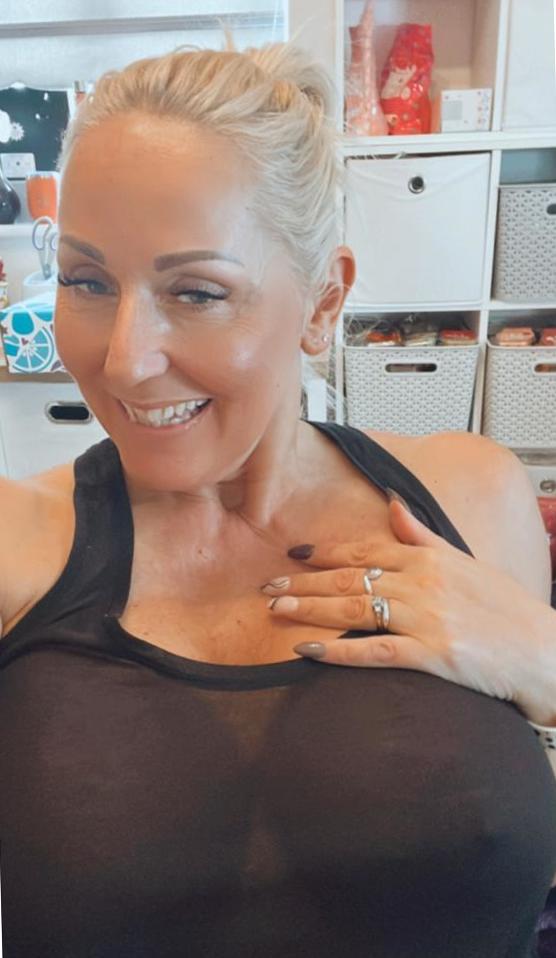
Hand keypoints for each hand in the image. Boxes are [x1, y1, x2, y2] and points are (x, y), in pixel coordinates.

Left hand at [263, 498, 555, 718]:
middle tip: (268, 588)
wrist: (544, 651)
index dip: (325, 552)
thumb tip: (391, 502)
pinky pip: (375, 651)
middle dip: (304, 583)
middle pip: (349, 579)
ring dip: (309, 610)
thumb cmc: (506, 608)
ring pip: (353, 609)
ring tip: (275, 612)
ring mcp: (426, 618)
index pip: (364, 548)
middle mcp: (422, 582)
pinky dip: (338, 652)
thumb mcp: (463, 560)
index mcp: (428, 557)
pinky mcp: (432, 655)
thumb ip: (421, 533)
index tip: (294, 555)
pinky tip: (309, 651)